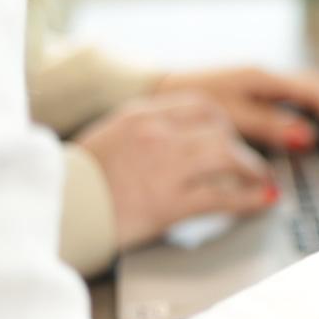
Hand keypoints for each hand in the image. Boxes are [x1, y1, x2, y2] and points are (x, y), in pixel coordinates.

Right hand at [75, 93, 275, 248]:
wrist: (55, 212)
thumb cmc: (75, 183)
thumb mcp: (109, 138)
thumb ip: (144, 133)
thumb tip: (179, 142)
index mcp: (140, 115)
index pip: (200, 105)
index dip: (223, 122)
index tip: (231, 135)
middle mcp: (156, 134)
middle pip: (219, 128)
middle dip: (240, 146)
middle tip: (249, 163)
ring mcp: (165, 167)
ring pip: (227, 156)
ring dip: (252, 170)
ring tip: (261, 180)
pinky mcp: (169, 203)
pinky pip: (223, 196)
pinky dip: (250, 198)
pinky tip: (262, 200)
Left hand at [155, 67, 318, 149]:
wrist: (153, 92)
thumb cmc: (183, 104)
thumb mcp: (224, 116)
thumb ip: (266, 125)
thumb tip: (307, 136)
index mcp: (263, 79)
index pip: (315, 93)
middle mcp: (270, 78)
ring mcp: (268, 85)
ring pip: (318, 92)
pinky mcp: (263, 96)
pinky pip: (305, 99)